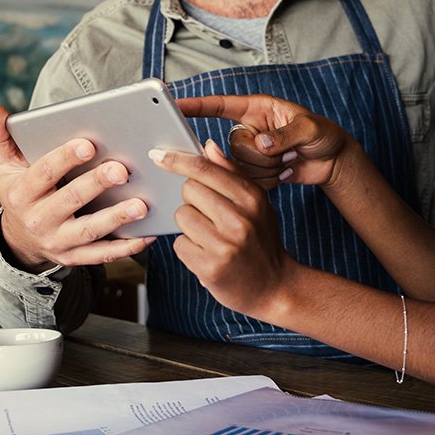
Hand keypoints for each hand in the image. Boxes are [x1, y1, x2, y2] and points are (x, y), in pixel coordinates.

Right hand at [0, 103, 153, 271]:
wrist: (19, 239)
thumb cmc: (20, 193)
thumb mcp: (4, 166)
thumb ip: (1, 137)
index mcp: (22, 193)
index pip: (44, 173)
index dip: (65, 158)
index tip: (88, 144)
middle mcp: (39, 219)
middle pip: (70, 200)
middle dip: (97, 185)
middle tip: (122, 170)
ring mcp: (57, 241)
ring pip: (89, 231)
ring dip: (116, 218)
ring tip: (141, 204)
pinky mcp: (74, 257)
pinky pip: (101, 255)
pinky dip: (125, 247)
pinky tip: (146, 235)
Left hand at [150, 141, 296, 319]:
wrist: (275, 287)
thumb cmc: (262, 240)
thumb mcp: (256, 203)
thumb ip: (231, 173)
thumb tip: (208, 146)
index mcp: (251, 198)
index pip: (205, 170)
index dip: (178, 160)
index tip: (158, 156)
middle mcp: (240, 220)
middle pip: (188, 190)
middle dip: (192, 200)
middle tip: (209, 215)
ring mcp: (225, 245)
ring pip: (181, 216)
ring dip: (189, 225)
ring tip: (210, 236)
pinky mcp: (210, 267)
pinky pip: (179, 244)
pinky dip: (188, 248)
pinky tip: (207, 254)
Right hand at [176, 94, 356, 188]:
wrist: (332, 161)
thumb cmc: (323, 134)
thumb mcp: (310, 129)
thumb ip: (285, 135)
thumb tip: (261, 144)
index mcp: (257, 109)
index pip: (220, 105)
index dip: (197, 106)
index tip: (175, 105)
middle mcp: (249, 129)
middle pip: (231, 146)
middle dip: (260, 155)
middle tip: (286, 151)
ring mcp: (251, 153)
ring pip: (239, 168)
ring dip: (268, 169)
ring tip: (289, 160)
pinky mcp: (254, 173)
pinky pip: (248, 182)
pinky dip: (270, 181)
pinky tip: (286, 171)